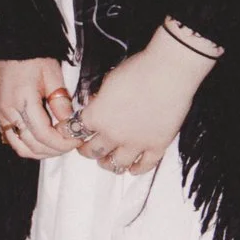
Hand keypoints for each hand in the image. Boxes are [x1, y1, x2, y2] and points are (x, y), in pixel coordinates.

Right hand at [0, 57, 77, 159]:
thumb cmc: (29, 54)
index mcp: (22, 101)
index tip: (77, 140)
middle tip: (72, 143)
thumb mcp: (51, 73)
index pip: (44, 135)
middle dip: (55, 150)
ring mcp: (1, 114)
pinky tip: (43, 139)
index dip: (62, 143)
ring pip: (20, 147)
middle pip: (32, 145)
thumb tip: (69, 122)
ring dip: (41, 151)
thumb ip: (60, 100)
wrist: (7, 43)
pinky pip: (13, 138)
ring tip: (59, 144)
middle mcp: (8, 112)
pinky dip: (29, 144)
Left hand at [70, 23, 220, 175]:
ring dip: (108, 164)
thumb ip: (100, 98)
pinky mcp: (157, 146)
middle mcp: (113, 134)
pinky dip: (137, 169)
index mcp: (97, 116)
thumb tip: (97, 104)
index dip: (71, 131)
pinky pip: (144, 166)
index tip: (72, 132)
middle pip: (93, 151)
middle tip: (87, 148)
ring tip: (107, 161)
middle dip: (87, 151)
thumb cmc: (138, 69)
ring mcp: (136, 143)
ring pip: (116, 164)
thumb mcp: (109, 80)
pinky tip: (133, 168)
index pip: (75, 130)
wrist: (168, 72)